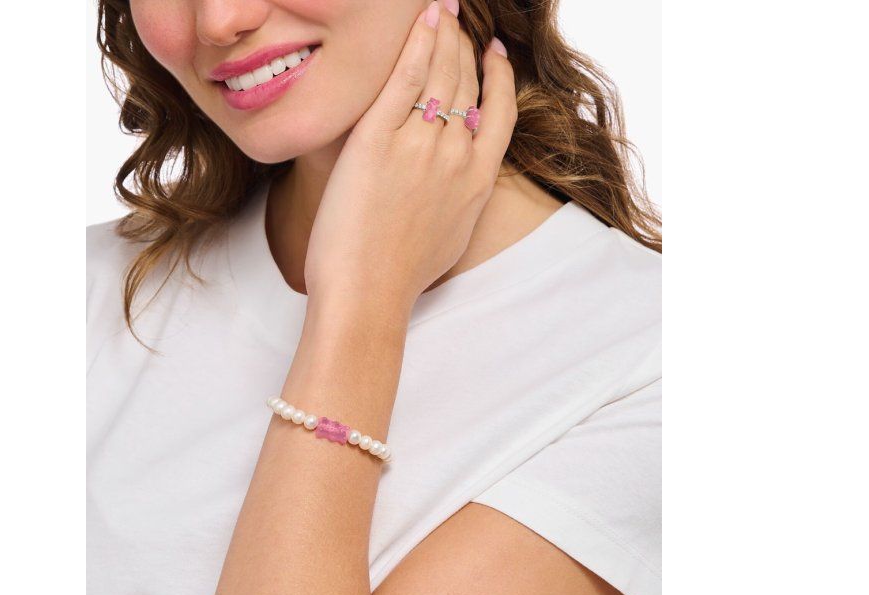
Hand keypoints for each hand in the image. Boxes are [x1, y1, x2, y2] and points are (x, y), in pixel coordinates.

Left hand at [303, 0, 516, 313]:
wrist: (368, 293)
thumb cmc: (401, 276)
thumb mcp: (452, 236)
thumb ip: (461, 198)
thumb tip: (457, 184)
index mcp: (478, 179)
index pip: (500, 111)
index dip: (498, 76)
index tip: (493, 53)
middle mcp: (457, 155)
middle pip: (468, 83)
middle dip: (464, 44)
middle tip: (456, 19)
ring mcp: (420, 144)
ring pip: (440, 74)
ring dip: (443, 34)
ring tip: (439, 10)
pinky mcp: (378, 138)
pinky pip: (405, 78)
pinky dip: (418, 43)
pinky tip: (422, 20)